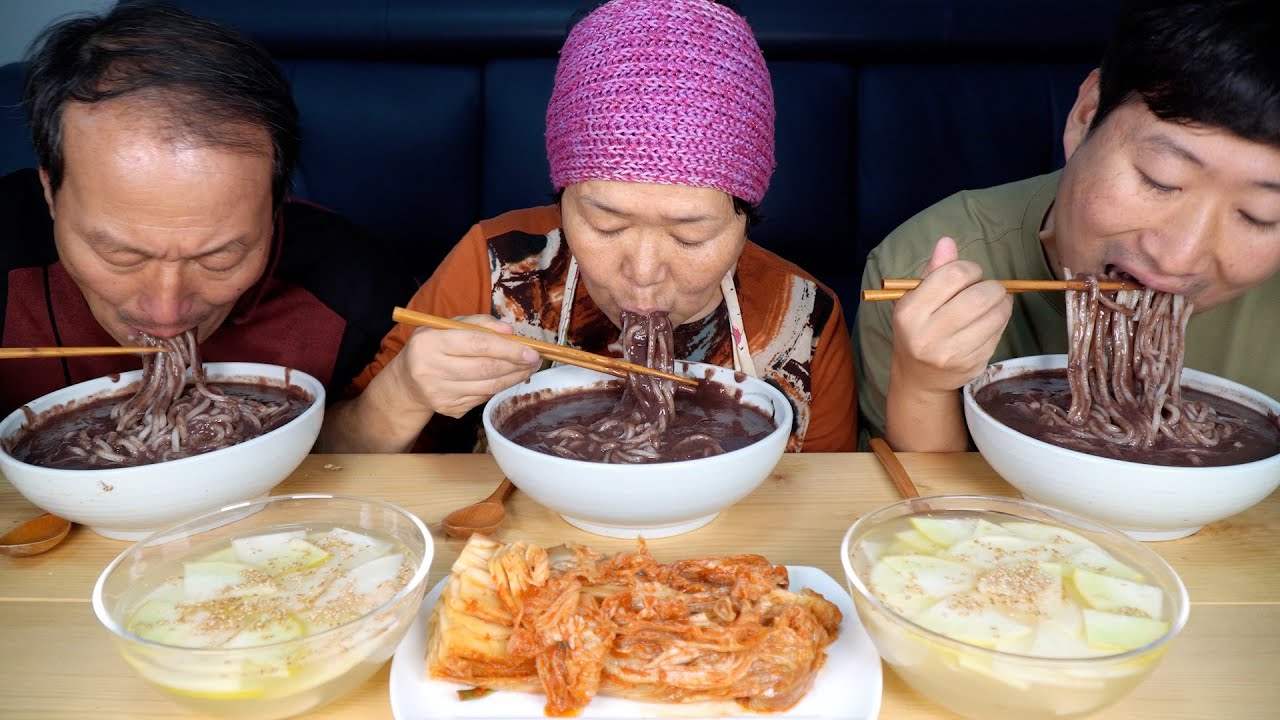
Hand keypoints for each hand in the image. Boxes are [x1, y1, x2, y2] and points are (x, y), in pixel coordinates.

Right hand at [388, 314, 541, 417]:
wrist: (408, 382)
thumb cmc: (434, 346)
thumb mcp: (448, 326)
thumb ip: (479, 323)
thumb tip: (510, 331)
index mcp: (429, 343)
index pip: (477, 344)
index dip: (508, 348)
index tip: (532, 350)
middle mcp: (431, 370)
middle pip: (486, 369)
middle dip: (516, 365)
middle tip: (535, 360)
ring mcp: (439, 394)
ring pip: (488, 387)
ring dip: (513, 378)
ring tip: (527, 368)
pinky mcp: (449, 409)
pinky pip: (483, 397)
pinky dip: (498, 387)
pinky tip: (506, 378)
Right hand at [889, 237, 1011, 397]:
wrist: (918, 377)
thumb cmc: (918, 329)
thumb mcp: (915, 299)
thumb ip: (933, 270)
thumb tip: (947, 242)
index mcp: (910, 312)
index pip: (954, 275)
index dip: (970, 269)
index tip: (969, 275)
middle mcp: (928, 335)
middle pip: (979, 296)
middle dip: (991, 286)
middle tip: (986, 288)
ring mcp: (952, 354)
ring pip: (996, 314)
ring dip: (1002, 302)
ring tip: (991, 302)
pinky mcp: (972, 365)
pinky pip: (999, 332)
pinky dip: (1000, 321)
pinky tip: (989, 321)